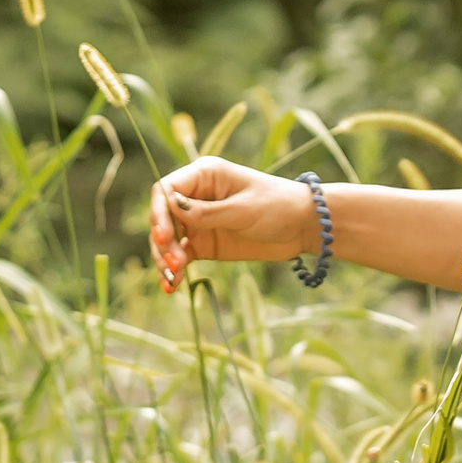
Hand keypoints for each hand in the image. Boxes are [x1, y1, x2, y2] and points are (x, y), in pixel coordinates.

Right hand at [148, 157, 320, 290]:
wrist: (302, 227)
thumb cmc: (277, 206)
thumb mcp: (242, 210)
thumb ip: (206, 212)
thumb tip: (171, 205)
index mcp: (204, 175)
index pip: (166, 190)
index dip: (159, 213)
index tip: (164, 237)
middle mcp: (196, 196)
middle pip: (163, 217)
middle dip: (162, 241)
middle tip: (174, 263)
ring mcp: (198, 221)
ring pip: (168, 239)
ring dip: (165, 258)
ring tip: (173, 277)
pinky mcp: (204, 243)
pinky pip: (181, 255)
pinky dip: (174, 271)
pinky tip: (172, 286)